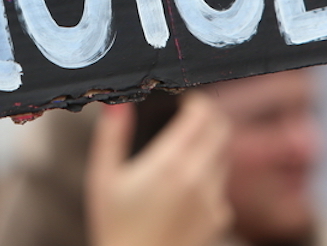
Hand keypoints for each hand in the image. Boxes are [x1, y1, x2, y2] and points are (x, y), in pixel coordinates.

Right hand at [86, 93, 232, 245]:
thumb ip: (111, 134)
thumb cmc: (115, 227)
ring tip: (183, 151)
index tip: (181, 100)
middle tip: (188, 116)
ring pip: (224, 155)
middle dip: (207, 116)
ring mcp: (214, 200)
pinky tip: (185, 185)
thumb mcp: (102, 177)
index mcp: (171, 163)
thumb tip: (117, 103)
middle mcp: (199, 179)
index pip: (202, 114)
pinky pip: (221, 184)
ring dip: (210, 144)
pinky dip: (210, 175)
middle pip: (222, 129)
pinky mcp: (219, 218)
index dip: (194, 99)